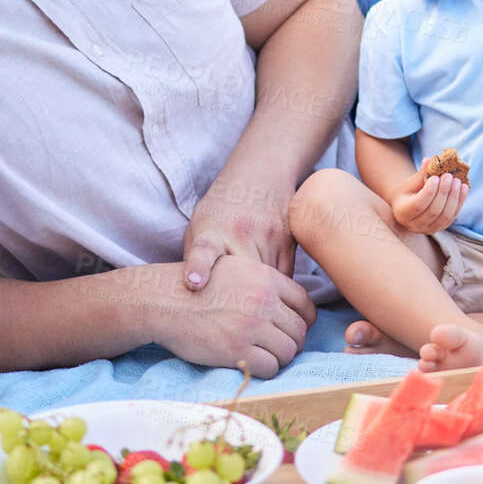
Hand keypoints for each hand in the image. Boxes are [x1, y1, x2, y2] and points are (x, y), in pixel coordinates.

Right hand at [149, 257, 315, 378]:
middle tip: (278, 347)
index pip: (304, 304)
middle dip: (292, 342)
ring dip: (279, 358)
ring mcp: (251, 326)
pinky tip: (252, 364)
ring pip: (288, 351)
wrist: (164, 300)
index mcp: (266, 278)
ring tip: (265, 356)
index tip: (292, 329)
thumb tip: (286, 303)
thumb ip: (263, 282)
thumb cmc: (196, 285)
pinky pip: (269, 367)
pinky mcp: (236, 349)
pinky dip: (265, 369)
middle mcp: (263, 301)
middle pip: (299, 331)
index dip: (304, 321)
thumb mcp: (234, 268)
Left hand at [181, 172, 296, 291]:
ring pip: (268, 285)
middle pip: (242, 283)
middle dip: (239, 300)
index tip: (193, 283)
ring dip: (261, 293)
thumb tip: (193, 299)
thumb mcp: (198, 228)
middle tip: (232, 311)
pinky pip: (286, 279)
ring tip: (251, 286)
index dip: (199, 267)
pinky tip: (269, 275)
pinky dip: (277, 285)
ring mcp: (268, 236)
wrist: (261, 172)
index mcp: (211, 231)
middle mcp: (239, 232)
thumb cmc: (221, 210)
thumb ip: (194, 261)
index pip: (203, 250)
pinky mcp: (290, 239)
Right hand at [390, 160, 468, 235]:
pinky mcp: (442, 228)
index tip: (436, 177)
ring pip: (445, 216)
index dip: (429, 191)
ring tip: (457, 181)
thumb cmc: (408, 193)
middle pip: (433, 211)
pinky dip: (460, 202)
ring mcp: (430, 229)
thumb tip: (429, 160)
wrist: (410, 208)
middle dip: (443, 192)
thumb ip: (420, 174)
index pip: (419, 205)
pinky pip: (453, 216)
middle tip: (448, 176)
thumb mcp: (410, 184)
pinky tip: (464, 188)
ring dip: (454, 197)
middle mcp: (415, 225)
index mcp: (403, 213)